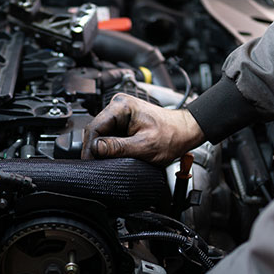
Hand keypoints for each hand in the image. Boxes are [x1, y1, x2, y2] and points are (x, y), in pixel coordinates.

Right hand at [81, 93, 204, 164]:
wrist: (185, 132)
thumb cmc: (172, 135)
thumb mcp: (144, 146)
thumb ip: (118, 148)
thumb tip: (96, 149)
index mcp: (121, 106)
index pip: (94, 127)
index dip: (89, 147)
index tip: (89, 163)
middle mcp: (118, 106)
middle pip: (95, 130)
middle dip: (94, 149)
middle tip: (94, 166)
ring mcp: (119, 114)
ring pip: (100, 134)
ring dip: (101, 149)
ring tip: (103, 162)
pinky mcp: (122, 122)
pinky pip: (108, 135)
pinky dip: (108, 147)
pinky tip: (110, 156)